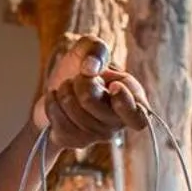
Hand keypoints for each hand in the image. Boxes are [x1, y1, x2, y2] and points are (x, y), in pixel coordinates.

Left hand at [32, 33, 148, 148]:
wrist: (56, 88)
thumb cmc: (80, 68)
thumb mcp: (88, 49)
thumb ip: (95, 49)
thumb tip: (91, 69)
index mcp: (133, 100)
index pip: (138, 118)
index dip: (124, 102)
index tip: (113, 85)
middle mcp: (118, 123)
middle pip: (92, 103)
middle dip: (79, 83)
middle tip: (79, 77)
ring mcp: (97, 135)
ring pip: (74, 111)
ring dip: (65, 91)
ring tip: (68, 87)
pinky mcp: (76, 141)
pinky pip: (58, 120)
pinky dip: (52, 102)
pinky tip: (56, 98)